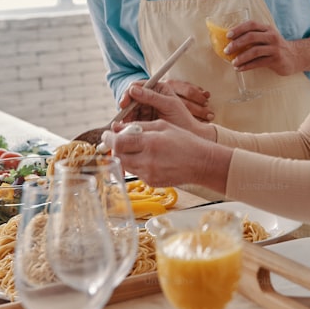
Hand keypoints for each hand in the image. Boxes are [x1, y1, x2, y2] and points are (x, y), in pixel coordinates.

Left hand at [104, 113, 228, 191]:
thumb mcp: (162, 126)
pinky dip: (137, 163)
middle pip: (118, 156)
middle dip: (116, 147)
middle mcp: (147, 160)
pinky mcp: (151, 182)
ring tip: (139, 148)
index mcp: (150, 142)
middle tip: (122, 141)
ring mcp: (148, 174)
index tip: (108, 134)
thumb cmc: (184, 141)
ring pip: (125, 164)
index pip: (118, 143)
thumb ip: (138, 126)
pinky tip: (149, 158)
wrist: (201, 163)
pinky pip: (136, 172)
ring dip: (126, 155)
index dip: (109, 138)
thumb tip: (116, 127)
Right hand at [126, 84, 212, 136]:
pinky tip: (128, 129)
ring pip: (130, 110)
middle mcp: (150, 96)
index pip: (138, 86)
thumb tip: (133, 89)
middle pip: (131, 98)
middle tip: (122, 118)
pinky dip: (129, 124)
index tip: (124, 102)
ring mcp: (146, 109)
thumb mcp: (169, 105)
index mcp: (158, 88)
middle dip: (126, 108)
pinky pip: (132, 120)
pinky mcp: (144, 120)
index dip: (129, 93)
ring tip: (125, 126)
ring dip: (126, 117)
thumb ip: (152, 97)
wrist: (190, 135)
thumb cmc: (183, 118)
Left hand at [226, 19, 300, 75]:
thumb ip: (253, 37)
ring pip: (254, 51)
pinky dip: (247, 66)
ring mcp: (274, 48)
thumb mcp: (267, 37)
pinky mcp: (276, 60)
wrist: (294, 57)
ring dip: (241, 57)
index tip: (228, 36)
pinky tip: (240, 68)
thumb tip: (231, 42)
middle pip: (251, 37)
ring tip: (233, 62)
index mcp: (267, 28)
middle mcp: (271, 36)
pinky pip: (258, 63)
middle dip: (236, 44)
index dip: (238, 29)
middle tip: (226, 50)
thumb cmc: (275, 47)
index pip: (251, 24)